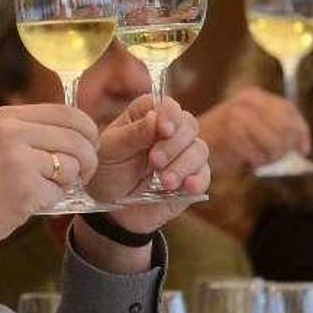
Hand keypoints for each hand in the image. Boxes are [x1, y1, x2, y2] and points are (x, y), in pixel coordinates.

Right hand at [0, 104, 99, 250]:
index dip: (87, 131)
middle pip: (77, 139)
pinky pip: (59, 192)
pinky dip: (51, 201)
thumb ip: (32, 131)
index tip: (90, 146)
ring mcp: (17, 160)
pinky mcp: (24, 189)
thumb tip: (82, 130)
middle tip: (82, 175)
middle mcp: (12, 132)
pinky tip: (29, 202)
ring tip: (44, 188)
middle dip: (88, 160)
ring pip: (71, 166)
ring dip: (67, 182)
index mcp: (8, 116)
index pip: (67, 112)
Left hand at [74, 95, 209, 272]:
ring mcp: (183, 155)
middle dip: (174, 143)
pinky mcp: (191, 178)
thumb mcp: (111, 150)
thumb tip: (155, 117)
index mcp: (147, 115)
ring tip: (165, 182)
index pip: (167, 106)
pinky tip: (187, 186)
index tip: (163, 129)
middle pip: (189, 125)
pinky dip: (198, 180)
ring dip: (184, 165)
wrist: (111, 207)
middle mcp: (170, 132)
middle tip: (155, 161)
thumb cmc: (108, 170)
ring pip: (199, 150)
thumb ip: (133, 134)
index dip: (169, 114)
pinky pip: (204, 176)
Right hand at [197, 87, 309, 173]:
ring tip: (261, 160)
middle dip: (286, 146)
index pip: (288, 109)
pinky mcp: (230, 133)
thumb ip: (273, 128)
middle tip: (279, 158)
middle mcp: (247, 101)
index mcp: (254, 95)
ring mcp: (238, 115)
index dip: (301, 130)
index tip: (304, 149)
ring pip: (274, 141)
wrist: (187, 145)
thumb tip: (302, 147)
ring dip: (271, 156)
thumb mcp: (248, 125)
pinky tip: (249, 163)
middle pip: (285, 126)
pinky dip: (257, 162)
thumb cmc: (222, 141)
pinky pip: (257, 153)